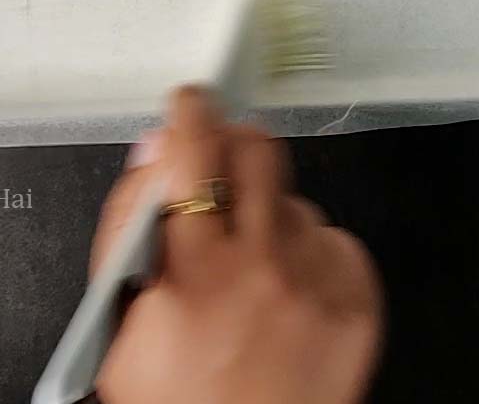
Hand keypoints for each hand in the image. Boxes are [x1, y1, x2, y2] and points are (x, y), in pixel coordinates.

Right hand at [91, 88, 383, 403]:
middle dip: (233, 145)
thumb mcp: (120, 316)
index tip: (190, 105)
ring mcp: (317, 287)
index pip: (194, 149)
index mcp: (193, 270)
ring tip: (250, 270)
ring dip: (267, 215)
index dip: (190, 113)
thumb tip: (155, 148)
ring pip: (293, 199)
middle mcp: (262, 269)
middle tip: (220, 169)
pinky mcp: (357, 305)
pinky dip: (308, 254)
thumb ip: (128, 221)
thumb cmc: (174, 401)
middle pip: (257, 150)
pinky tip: (287, 292)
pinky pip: (333, 239)